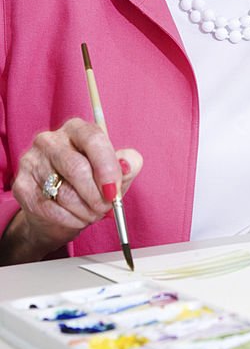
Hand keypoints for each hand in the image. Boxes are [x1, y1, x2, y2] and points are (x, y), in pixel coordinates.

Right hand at [4, 117, 142, 262]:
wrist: (59, 211)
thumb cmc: (91, 184)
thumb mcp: (116, 173)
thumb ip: (128, 166)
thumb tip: (128, 165)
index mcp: (77, 129)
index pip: (93, 139)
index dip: (107, 167)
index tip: (114, 191)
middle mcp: (50, 140)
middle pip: (76, 168)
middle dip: (96, 195)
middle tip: (105, 208)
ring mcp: (32, 161)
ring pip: (63, 192)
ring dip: (85, 211)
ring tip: (92, 214)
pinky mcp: (21, 185)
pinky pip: (48, 208)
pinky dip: (69, 219)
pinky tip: (76, 219)